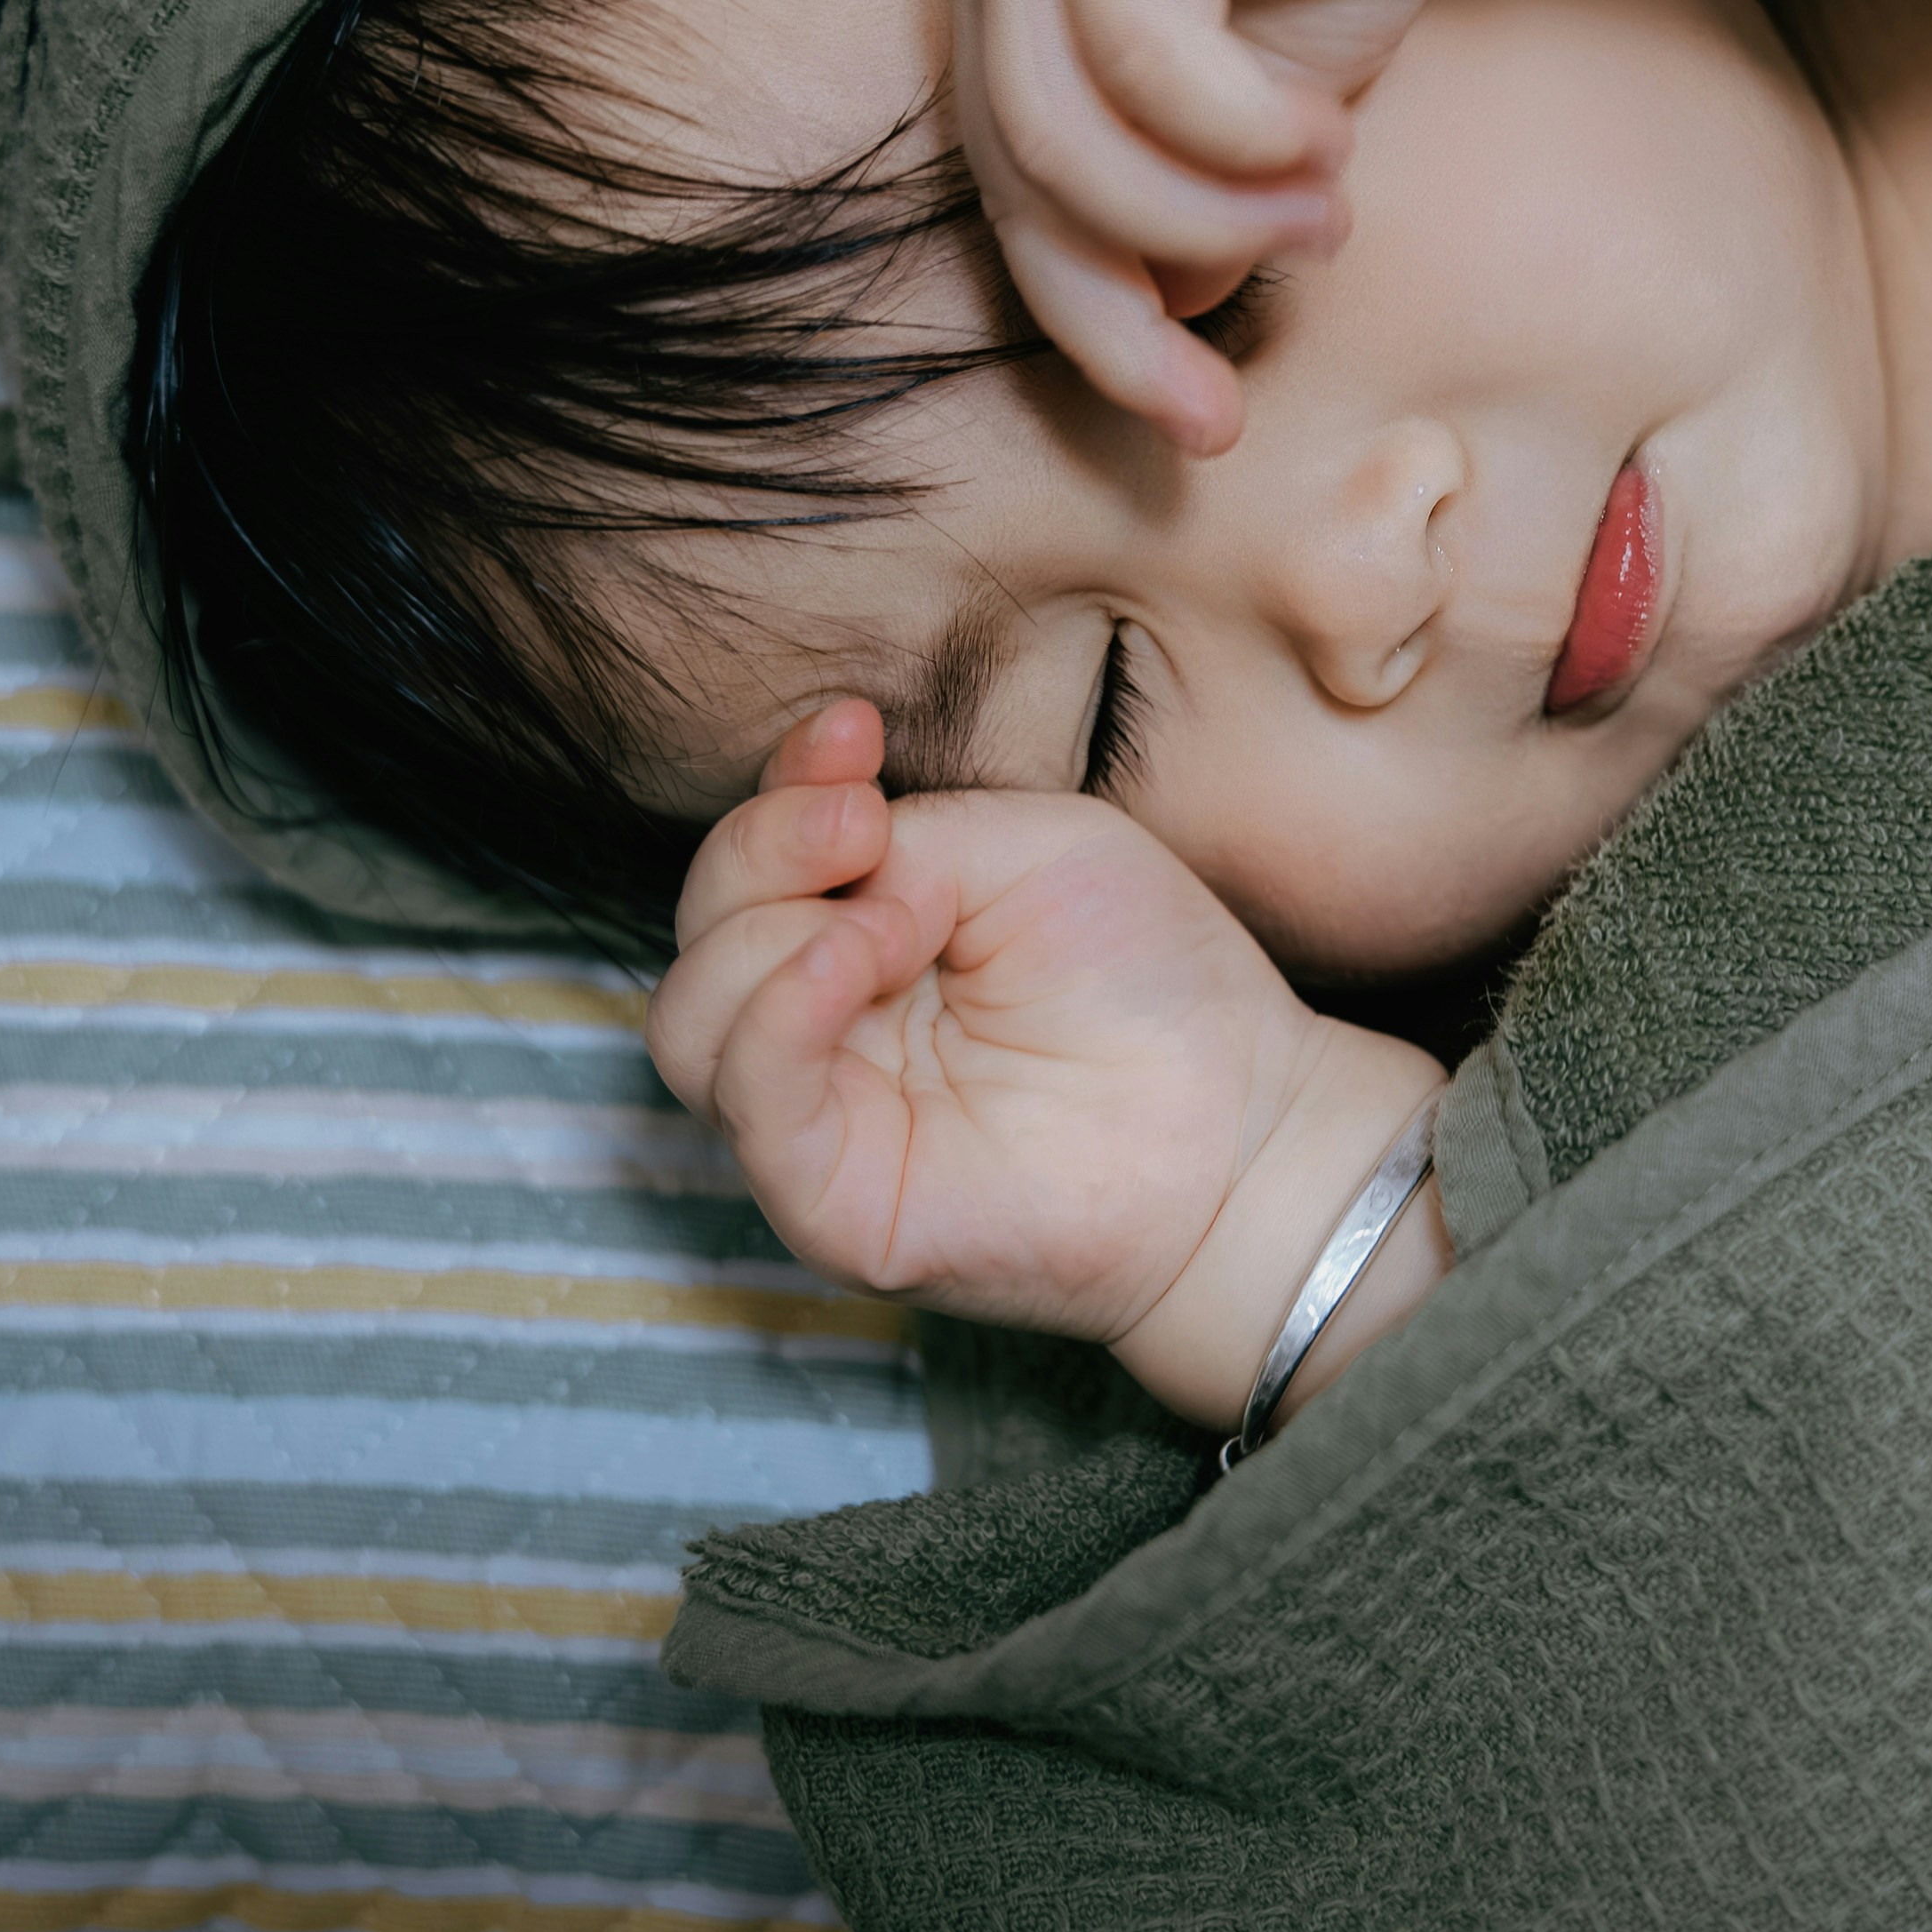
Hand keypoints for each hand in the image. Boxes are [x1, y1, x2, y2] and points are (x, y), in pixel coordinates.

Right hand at [648, 704, 1444, 1421]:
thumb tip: (832, 872)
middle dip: (762, 850)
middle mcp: (820, 1026)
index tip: (850, 733)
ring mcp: (818, 1115)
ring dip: (763, 935)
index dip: (779, 791)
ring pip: (690, 1019)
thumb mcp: (1030, 847)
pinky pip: (748, 1103)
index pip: (755, 861)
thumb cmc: (1151, 982)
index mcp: (860, 934)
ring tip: (882, 915)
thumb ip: (910, 841)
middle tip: (861, 822)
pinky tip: (851, 960)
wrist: (1240, 1121)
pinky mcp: (829, 1197)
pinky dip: (777, 1016)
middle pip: (705, 930)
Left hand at [942, 0, 1514, 455]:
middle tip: (1222, 397)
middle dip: (1117, 316)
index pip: (1015, 198)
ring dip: (1203, 215)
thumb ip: (1207, 181)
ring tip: (1323, 215)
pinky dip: (1231, 130)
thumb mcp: (1275, 80)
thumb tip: (1166, 311)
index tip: (1196, 421)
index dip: (1093, 329)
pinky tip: (1323, 142)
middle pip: (1015, 184)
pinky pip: (1139, 54)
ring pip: (1064, 135)